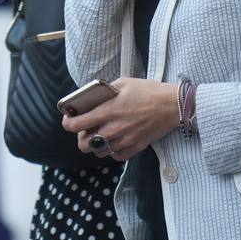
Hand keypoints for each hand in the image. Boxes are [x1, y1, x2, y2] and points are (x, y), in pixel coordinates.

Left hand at [61, 77, 178, 161]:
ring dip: (97, 144)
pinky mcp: (134, 148)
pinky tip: (116, 140)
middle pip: (84, 145)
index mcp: (107, 111)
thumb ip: (105, 91)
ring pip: (99, 152)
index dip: (68, 123)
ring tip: (102, 134)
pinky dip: (113, 150)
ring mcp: (123, 140)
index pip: (76, 125)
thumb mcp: (123, 83)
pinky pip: (116, 156)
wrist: (172, 105)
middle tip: (87, 129)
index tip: (69, 119)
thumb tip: (93, 96)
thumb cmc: (148, 91)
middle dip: (81, 137)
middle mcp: (112, 129)